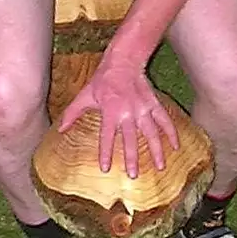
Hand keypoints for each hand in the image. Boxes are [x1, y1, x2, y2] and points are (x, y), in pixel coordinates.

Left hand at [58, 58, 179, 176]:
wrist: (123, 61)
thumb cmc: (102, 80)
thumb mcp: (85, 95)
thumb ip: (73, 113)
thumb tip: (60, 130)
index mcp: (110, 111)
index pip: (107, 136)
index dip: (105, 153)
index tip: (106, 169)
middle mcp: (128, 112)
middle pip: (131, 139)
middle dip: (132, 158)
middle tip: (134, 176)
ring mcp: (143, 108)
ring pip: (152, 133)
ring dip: (156, 150)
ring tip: (160, 167)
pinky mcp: (154, 104)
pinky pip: (165, 120)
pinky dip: (172, 133)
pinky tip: (176, 146)